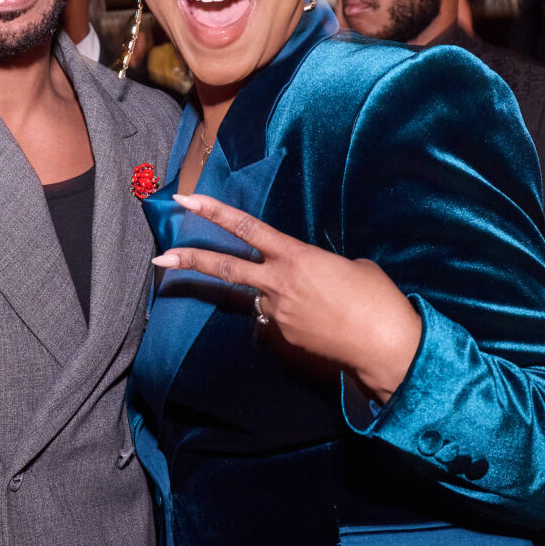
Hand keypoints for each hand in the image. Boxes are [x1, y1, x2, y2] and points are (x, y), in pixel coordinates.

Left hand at [150, 193, 421, 403]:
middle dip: (189, 260)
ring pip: (261, 298)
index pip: (247, 227)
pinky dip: (291, 318)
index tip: (186, 201)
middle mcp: (279, 283)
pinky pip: (276, 321)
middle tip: (160, 257)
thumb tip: (302, 278)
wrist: (385, 345)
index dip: (214, 212)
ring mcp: (277, 312)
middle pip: (225, 268)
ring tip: (321, 308)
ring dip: (278, 298)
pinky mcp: (282, 338)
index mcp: (296, 256)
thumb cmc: (377, 298)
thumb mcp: (348, 266)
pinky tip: (321, 325)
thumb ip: (315, 265)